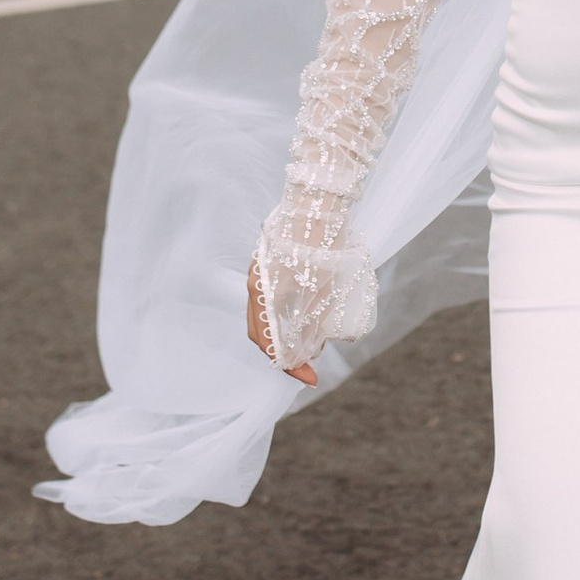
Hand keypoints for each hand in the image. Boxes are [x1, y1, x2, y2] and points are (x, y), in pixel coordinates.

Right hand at [246, 253, 317, 387]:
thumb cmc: (323, 245)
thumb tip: (312, 348)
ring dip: (285, 335)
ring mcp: (260, 272)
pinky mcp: (270, 264)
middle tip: (309, 367)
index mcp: (263, 291)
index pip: (268, 342)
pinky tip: (305, 321)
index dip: (290, 365)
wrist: (319, 201)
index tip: (310, 378)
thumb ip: (314, 323)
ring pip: (266, 315)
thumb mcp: (323, 290)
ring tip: (312, 347)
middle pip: (261, 331)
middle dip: (284, 353)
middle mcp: (255, 282)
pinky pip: (272, 299)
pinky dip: (286, 316)